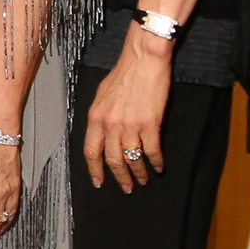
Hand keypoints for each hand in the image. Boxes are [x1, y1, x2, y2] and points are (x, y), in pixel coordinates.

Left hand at [83, 32, 169, 191]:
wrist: (143, 61)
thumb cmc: (123, 75)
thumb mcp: (101, 97)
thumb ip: (100, 118)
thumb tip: (101, 135)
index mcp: (94, 118)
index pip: (90, 151)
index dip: (95, 169)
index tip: (98, 182)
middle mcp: (109, 124)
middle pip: (111, 159)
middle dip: (119, 177)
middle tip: (127, 187)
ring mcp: (130, 125)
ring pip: (132, 158)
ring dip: (138, 173)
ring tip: (143, 180)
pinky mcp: (150, 123)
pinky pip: (152, 150)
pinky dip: (156, 162)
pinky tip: (159, 167)